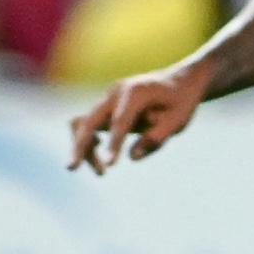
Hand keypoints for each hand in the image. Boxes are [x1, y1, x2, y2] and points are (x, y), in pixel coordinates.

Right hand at [70, 62, 205, 171]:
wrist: (179, 81)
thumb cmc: (181, 101)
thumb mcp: (179, 120)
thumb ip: (157, 137)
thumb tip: (131, 157)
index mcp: (136, 92)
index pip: (120, 121)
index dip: (114, 144)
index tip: (110, 165)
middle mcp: (116, 92)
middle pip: (88, 120)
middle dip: (79, 145)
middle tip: (72, 168)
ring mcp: (107, 98)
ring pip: (82, 123)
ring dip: (83, 147)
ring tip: (102, 172)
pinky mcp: (105, 107)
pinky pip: (87, 124)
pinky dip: (88, 141)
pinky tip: (104, 154)